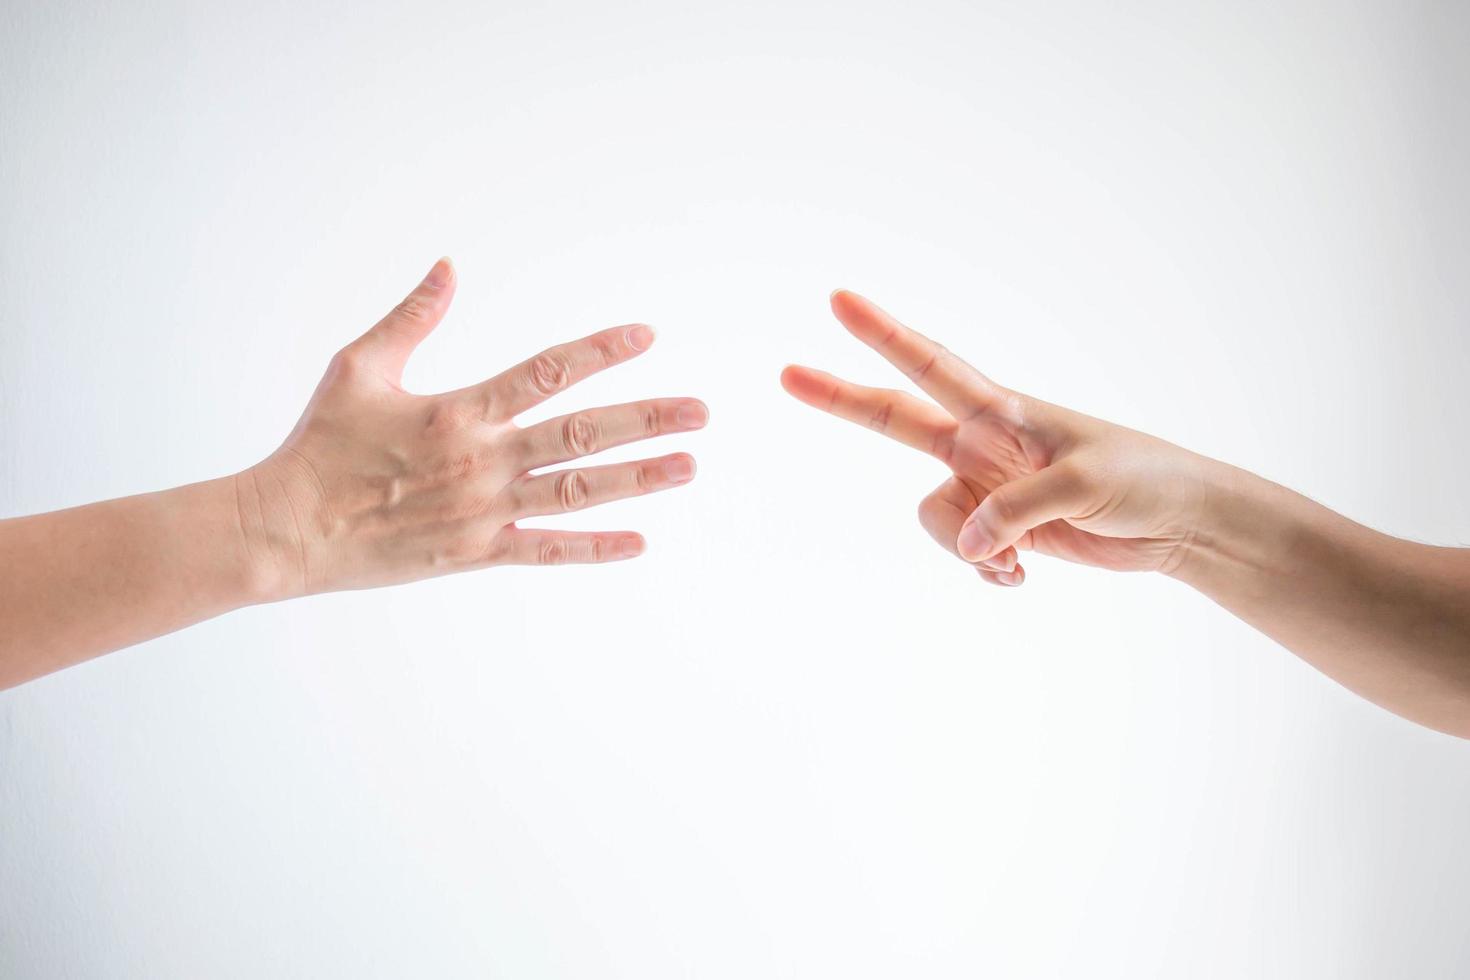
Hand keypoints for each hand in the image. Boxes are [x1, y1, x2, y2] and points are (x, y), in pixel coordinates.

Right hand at [239, 259, 706, 599]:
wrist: (287, 527)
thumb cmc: (320, 443)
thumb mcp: (359, 367)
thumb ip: (411, 317)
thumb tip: (448, 266)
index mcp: (459, 409)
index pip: (546, 371)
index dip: (600, 350)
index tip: (647, 335)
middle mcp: (483, 458)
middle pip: (581, 433)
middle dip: (646, 419)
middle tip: (702, 412)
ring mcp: (485, 510)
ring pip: (577, 491)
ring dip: (638, 478)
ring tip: (689, 465)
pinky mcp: (476, 554)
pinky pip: (546, 552)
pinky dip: (593, 548)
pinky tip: (639, 541)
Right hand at [781, 290, 1208, 585]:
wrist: (1177, 521)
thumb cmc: (1141, 479)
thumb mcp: (1084, 484)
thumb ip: (1015, 509)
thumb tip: (967, 542)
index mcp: (1003, 413)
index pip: (932, 367)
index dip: (884, 335)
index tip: (839, 300)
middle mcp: (983, 443)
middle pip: (896, 418)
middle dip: (842, 398)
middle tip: (787, 373)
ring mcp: (987, 486)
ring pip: (933, 516)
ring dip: (962, 548)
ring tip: (1012, 562)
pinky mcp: (1001, 526)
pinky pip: (963, 550)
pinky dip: (985, 568)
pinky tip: (1021, 573)